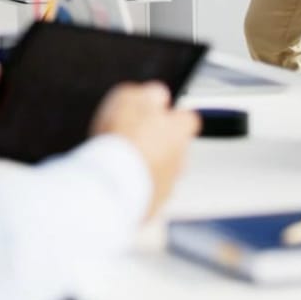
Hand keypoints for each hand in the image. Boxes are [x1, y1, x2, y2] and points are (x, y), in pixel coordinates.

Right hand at [91, 84, 199, 219]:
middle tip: (133, 136)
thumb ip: (147, 94)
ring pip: (162, 172)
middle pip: (175, 147)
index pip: (188, 118)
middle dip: (158, 143)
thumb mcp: (129, 98)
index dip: (172, 115)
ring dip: (147, 166)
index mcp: (179, 130)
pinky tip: (117, 179)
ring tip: (121, 160)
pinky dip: (136, 186)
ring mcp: (168, 185)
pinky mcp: (152, 206)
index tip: (158, 112)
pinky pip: (147, 192)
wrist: (112, 184)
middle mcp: (180, 159)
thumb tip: (157, 94)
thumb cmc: (122, 140)